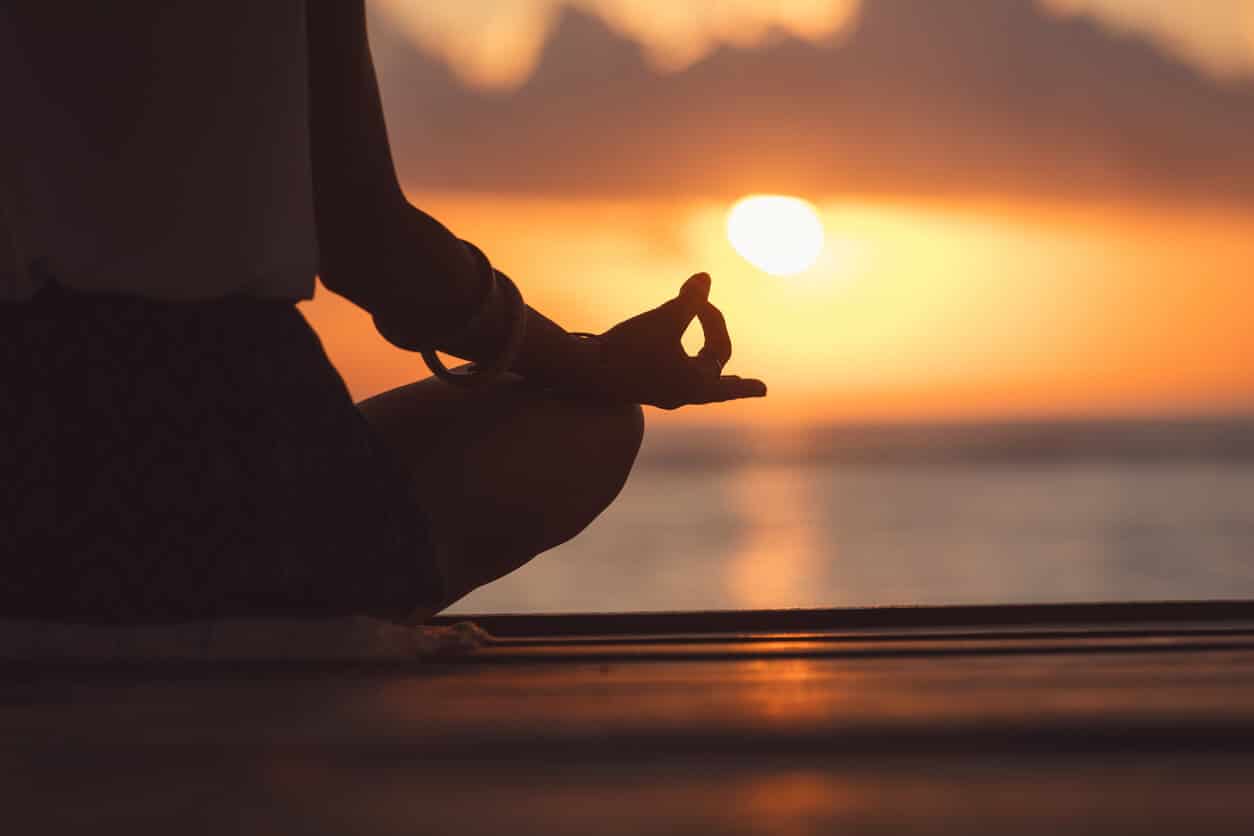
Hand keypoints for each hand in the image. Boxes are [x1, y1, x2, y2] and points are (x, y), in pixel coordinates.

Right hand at [586, 273, 767, 409]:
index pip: (720, 349)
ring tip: (725, 384)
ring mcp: (663, 396)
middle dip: (736, 384)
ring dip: (714, 383)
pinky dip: (688, 378)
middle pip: (715, 380)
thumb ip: (689, 301)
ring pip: (698, 388)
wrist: (583, 374)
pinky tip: (681, 375)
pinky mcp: (644, 391)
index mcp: (695, 382)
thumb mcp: (664, 319)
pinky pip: (677, 386)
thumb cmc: (629, 348)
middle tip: (759, 389)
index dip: (714, 319)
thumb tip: (706, 277)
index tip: (701, 300)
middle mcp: (683, 395)